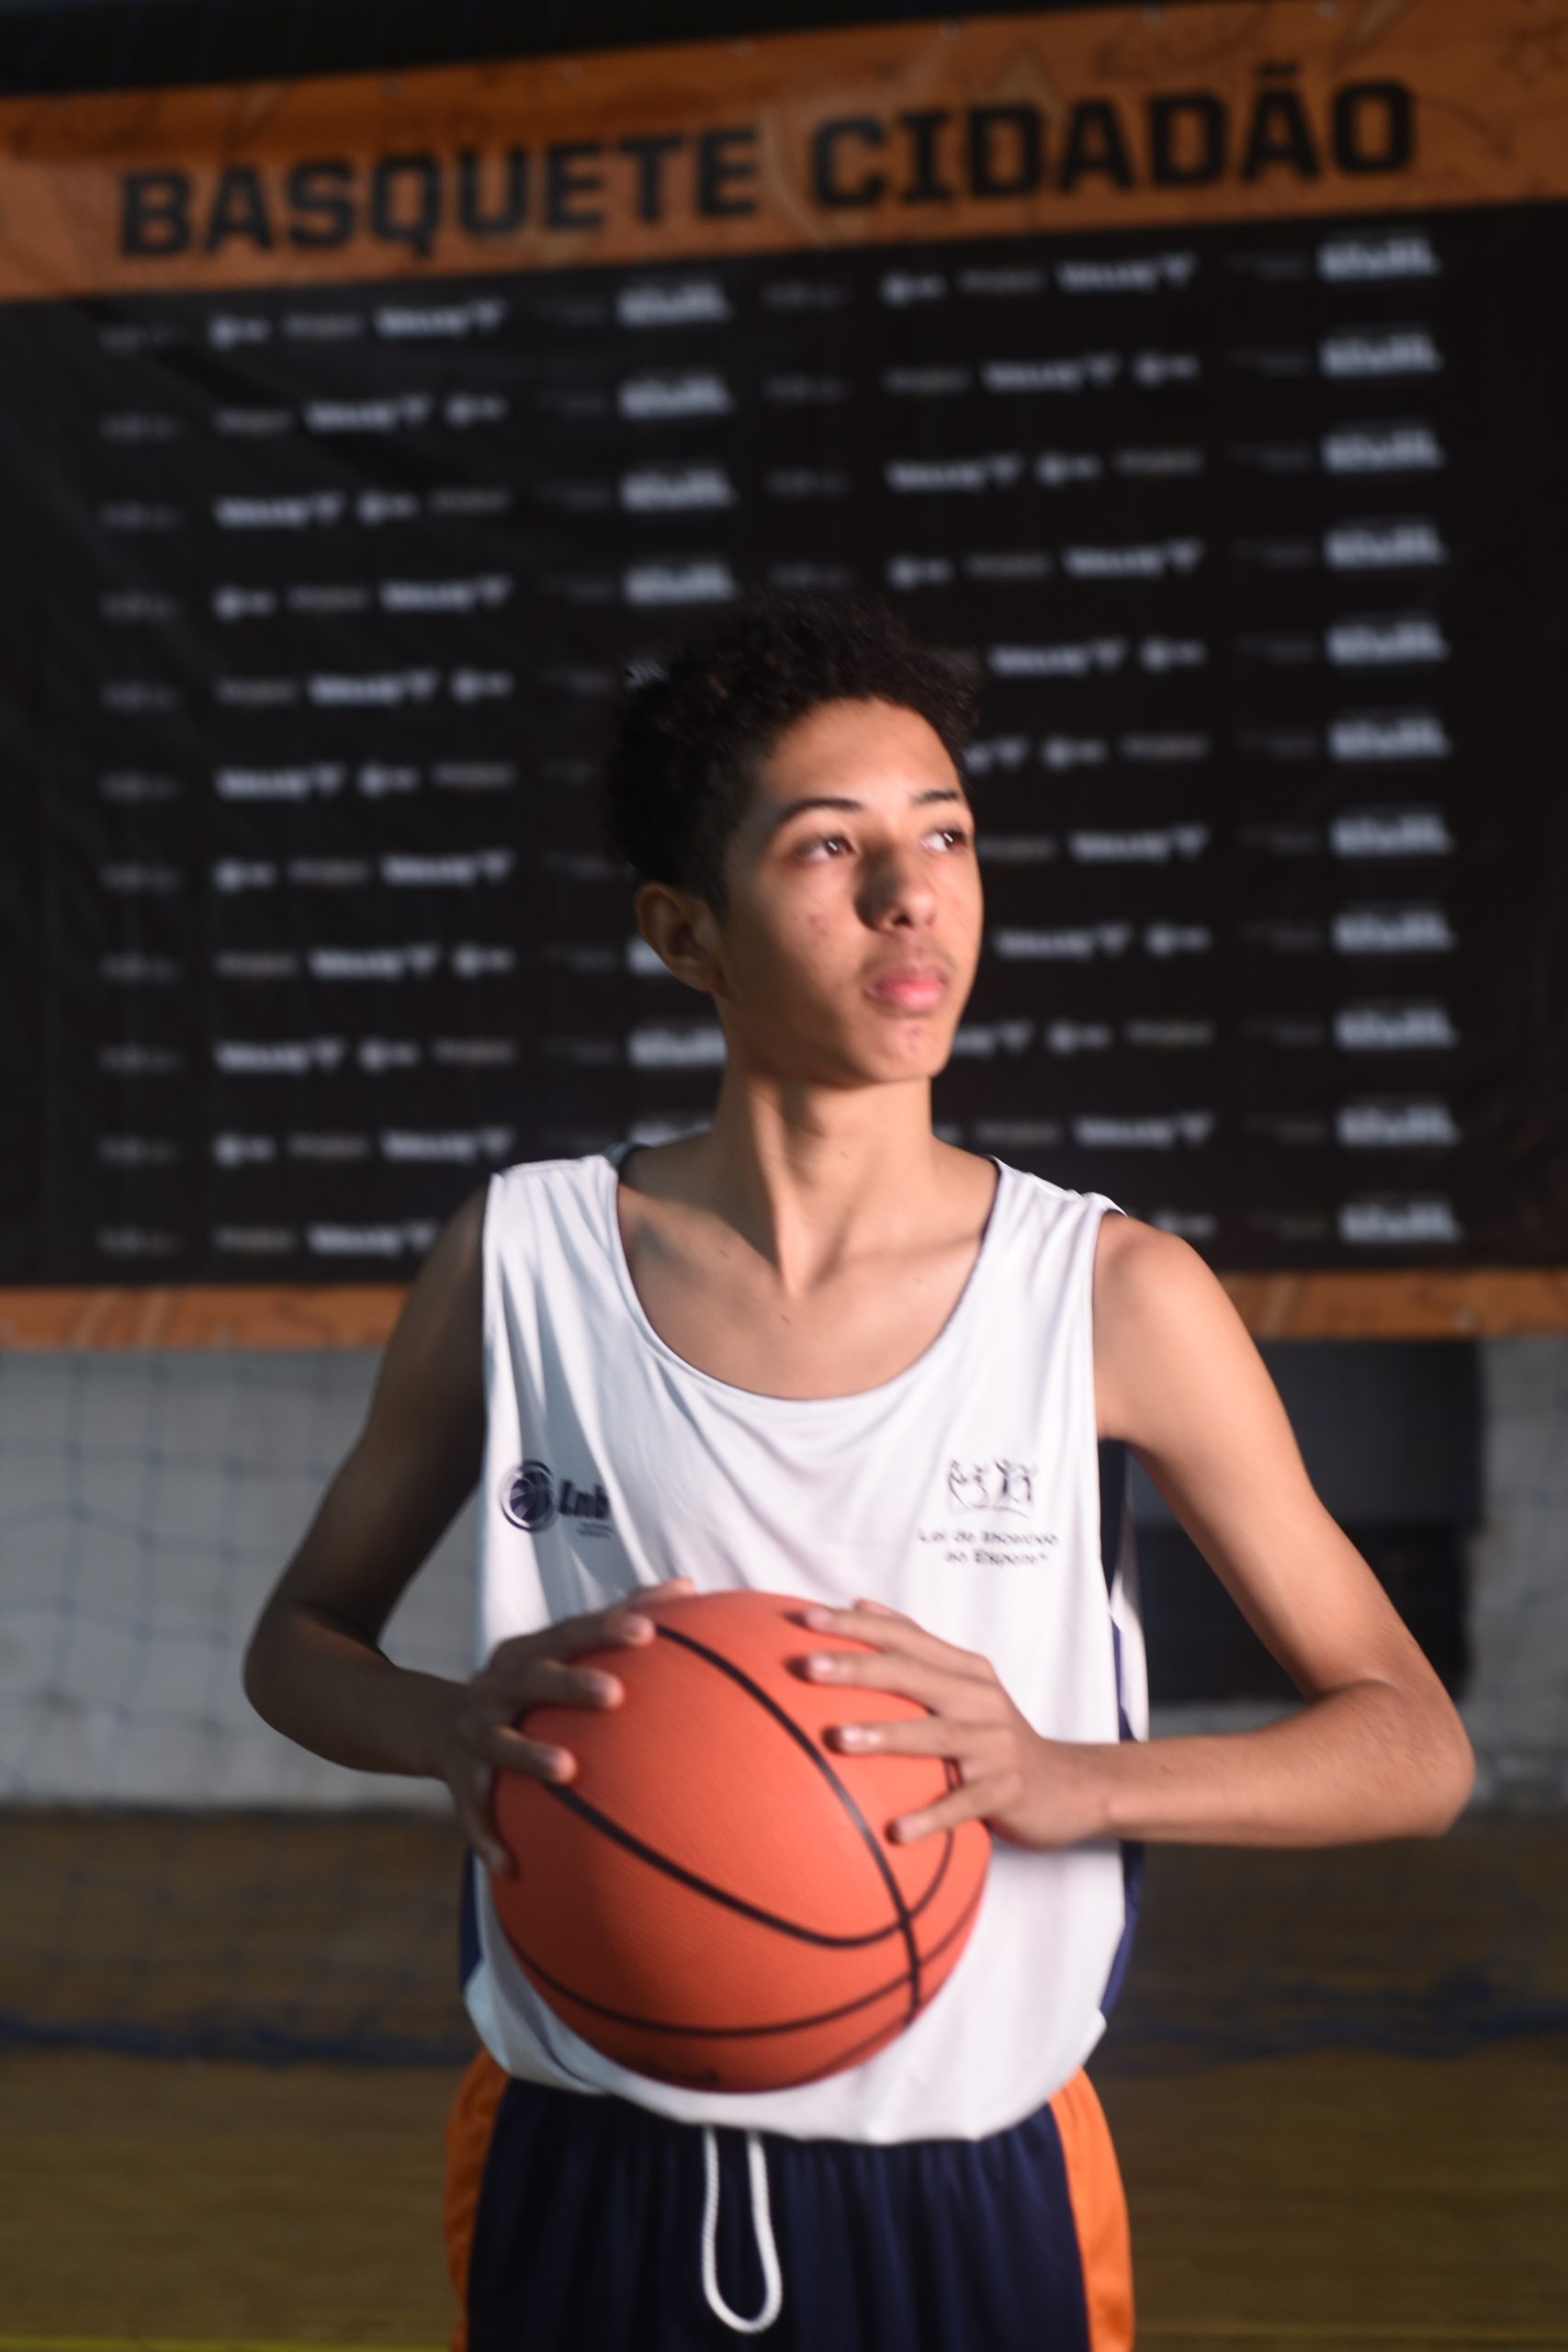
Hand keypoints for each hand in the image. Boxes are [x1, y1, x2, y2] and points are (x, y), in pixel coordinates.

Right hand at [443, 1577, 695, 1870]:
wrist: (438, 1725)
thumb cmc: (528, 1684)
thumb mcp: (561, 1650)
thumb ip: (620, 1618)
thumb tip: (687, 1585)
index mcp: (526, 1653)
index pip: (568, 1633)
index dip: (605, 1628)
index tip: (647, 1630)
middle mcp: (496, 1687)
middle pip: (531, 1679)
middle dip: (569, 1683)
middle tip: (615, 1694)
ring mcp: (474, 1733)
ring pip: (498, 1743)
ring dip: (529, 1755)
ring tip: (567, 1770)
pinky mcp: (460, 1779)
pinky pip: (471, 1812)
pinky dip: (486, 1837)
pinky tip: (510, 1864)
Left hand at [800, 1597, 1106, 1849]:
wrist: (1070, 1785)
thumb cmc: (997, 1735)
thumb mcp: (964, 1685)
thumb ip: (916, 1647)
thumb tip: (859, 1602)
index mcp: (965, 1670)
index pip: (906, 1637)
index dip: (858, 1625)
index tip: (807, 1618)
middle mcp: (980, 1698)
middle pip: (914, 1675)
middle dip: (859, 1668)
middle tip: (807, 1667)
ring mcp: (995, 1744)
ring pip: (936, 1735)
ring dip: (886, 1736)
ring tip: (837, 1739)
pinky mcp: (1006, 1789)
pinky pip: (963, 1803)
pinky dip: (930, 1816)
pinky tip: (896, 1832)